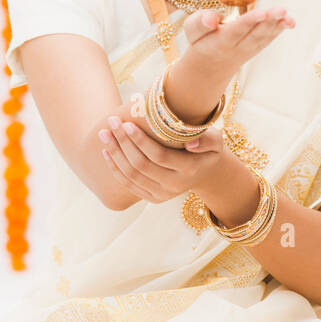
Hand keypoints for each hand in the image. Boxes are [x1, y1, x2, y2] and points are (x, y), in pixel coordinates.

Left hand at [99, 116, 224, 204]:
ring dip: (115, 154)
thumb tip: (190, 143)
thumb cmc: (207, 149)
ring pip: (132, 176)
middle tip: (111, 123)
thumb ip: (208, 140)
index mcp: (189, 169)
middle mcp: (174, 185)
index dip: (141, 141)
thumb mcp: (216, 141)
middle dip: (123, 143)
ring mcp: (162, 194)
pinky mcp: (152, 198)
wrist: (205, 173)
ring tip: (104, 134)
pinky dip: (115, 168)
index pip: (159, 156)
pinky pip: (129, 185)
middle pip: (141, 165)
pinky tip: (106, 152)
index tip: (127, 124)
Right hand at [181, 4, 295, 79]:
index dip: (248, 22)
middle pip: (255, 35)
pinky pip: (269, 39)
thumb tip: (212, 18)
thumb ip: (199, 23)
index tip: (260, 12)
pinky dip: (280, 30)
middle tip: (280, 10)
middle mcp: (237, 48)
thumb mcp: (192, 31)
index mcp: (220, 43)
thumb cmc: (201, 42)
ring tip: (287, 15)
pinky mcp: (257, 47)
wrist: (210, 67)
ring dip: (277, 26)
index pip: (236, 31)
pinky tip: (289, 21)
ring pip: (264, 38)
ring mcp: (250, 49)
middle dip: (268, 23)